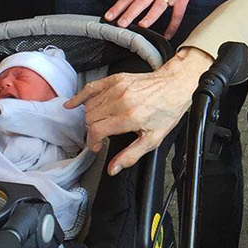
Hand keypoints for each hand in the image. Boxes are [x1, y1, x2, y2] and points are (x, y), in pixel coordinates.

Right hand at [68, 47, 212, 173]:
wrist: (175, 85)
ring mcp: (117, 88)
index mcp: (129, 117)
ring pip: (89, 106)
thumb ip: (130, 155)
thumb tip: (113, 168)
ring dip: (90, 117)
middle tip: (101, 135)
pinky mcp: (116, 79)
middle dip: (92, 131)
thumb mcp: (153, 139)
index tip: (98, 146)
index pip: (96, 131)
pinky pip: (91, 88)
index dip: (93, 142)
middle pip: (90, 119)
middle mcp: (120, 101)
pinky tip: (73, 104)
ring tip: (100, 123)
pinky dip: (80, 97)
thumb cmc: (166, 110)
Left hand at [104, 0, 200, 37]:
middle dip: (129, 13)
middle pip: (140, 1)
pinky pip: (177, 14)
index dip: (118, 6)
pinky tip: (168, 34)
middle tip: (121, 24)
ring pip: (158, 6)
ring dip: (149, 17)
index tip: (109, 16)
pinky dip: (173, 25)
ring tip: (141, 26)